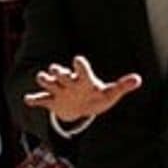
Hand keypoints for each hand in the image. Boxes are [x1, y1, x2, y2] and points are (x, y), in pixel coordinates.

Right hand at [23, 55, 140, 122]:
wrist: (81, 108)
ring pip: (48, 83)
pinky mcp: (51, 101)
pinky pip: (41, 100)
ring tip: (43, 78)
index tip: (78, 60)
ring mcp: (59, 91)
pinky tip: (29, 99)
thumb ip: (122, 86)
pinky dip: (34, 100)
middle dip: (59, 72)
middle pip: (61, 73)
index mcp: (84, 79)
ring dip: (45, 80)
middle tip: (57, 70)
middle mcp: (69, 82)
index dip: (80, 65)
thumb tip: (138, 79)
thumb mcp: (110, 94)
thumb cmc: (97, 98)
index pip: (82, 70)